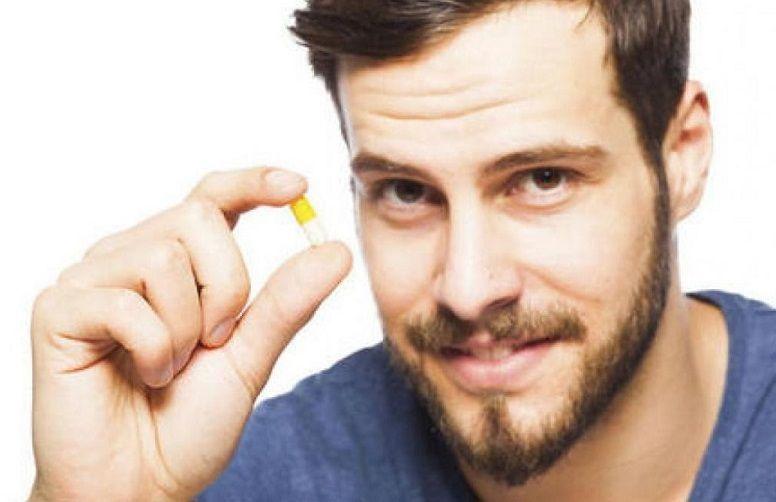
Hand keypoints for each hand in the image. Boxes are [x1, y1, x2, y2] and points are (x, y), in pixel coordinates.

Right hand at [29, 168, 351, 500]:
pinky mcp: (59, 309)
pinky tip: (142, 373)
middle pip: (199, 217)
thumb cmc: (189, 423)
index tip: (297, 187)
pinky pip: (126, 302)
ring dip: (187, 328)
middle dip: (227, 289)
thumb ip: (287, 302)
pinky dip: (153, 348)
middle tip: (210, 343)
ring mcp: (92, 280)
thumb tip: (336, 248)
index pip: (212, 198)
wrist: (141, 485)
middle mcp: (131, 257)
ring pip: (165, 257)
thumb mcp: (251, 357)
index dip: (252, 183)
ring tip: (170, 366)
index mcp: (177, 264)